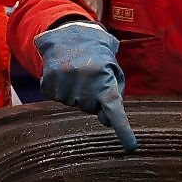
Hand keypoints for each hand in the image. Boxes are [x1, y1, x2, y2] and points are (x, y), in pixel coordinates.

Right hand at [33, 21, 136, 151]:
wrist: (70, 34)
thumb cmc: (97, 56)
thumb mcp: (113, 71)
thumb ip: (114, 95)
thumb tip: (105, 120)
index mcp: (105, 81)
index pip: (116, 111)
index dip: (124, 130)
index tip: (131, 147)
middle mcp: (85, 84)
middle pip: (89, 109)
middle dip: (91, 96)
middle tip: (90, 76)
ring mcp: (65, 85)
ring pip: (72, 104)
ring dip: (75, 92)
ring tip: (77, 71)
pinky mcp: (49, 84)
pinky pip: (56, 97)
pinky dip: (60, 88)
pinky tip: (64, 73)